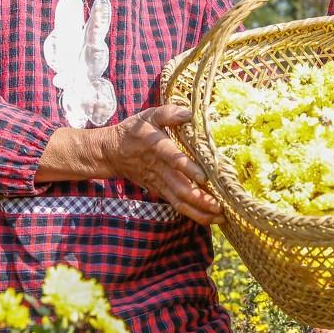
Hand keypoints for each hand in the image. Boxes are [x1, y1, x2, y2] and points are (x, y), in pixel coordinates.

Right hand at [103, 105, 222, 224]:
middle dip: (200, 199)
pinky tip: (211, 219)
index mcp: (157, 147)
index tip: (204, 178)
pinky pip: (177, 205)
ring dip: (200, 211)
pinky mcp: (160, 191)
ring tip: (220, 217)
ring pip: (180, 201)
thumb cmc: (135, 131)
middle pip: (180, 187)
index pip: (173, 159)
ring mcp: (160, 183)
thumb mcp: (148, 115)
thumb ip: (168, 113)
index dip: (188, 169)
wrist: (113, 152)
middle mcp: (159, 169)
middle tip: (220, 206)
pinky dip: (193, 214)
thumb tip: (188, 113)